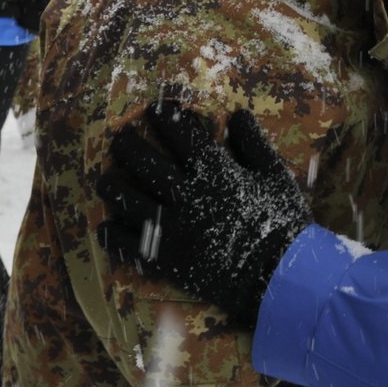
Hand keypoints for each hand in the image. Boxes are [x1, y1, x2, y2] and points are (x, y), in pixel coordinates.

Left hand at [97, 101, 309, 323]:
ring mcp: (172, 228)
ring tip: (105, 179)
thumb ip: (253, 143)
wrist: (278, 276)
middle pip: (146, 163)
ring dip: (113, 186)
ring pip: (129, 200)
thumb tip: (237, 114)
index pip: (182, 135)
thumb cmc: (282, 223)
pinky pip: (129, 245)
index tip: (153, 110)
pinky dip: (113, 234)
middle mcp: (187, 195)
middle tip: (118, 139)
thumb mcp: (275, 176)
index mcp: (214, 172)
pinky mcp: (166, 259)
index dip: (164, 118)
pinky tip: (106, 226)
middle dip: (128, 147)